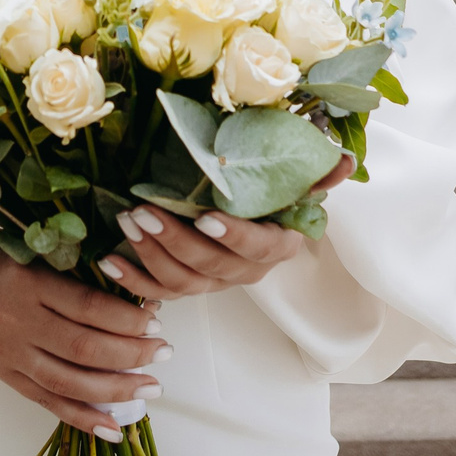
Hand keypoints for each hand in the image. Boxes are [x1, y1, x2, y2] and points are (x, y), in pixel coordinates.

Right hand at [0, 210, 168, 440]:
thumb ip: (72, 269)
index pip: (87, 306)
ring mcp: (8, 353)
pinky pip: (47, 401)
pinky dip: (83, 418)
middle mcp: (17, 321)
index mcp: (28, 282)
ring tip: (151, 388)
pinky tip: (114, 427)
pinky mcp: (3, 374)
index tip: (157, 318)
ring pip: (69, 380)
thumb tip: (130, 293)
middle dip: (132, 354)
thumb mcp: (31, 247)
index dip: (126, 318)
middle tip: (165, 353)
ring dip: (116, 389)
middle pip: (84, 348)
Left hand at [99, 153, 353, 301]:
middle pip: (211, 266)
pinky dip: (133, 282)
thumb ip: (316, 173)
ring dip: (151, 256)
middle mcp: (246, 271)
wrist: (245, 210)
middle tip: (144, 212)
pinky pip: (158, 294)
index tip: (206, 217)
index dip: (234, 236)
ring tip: (128, 223)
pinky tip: (110, 262)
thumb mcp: (291, 176)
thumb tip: (345, 160)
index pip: (257, 247)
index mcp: (276, 245)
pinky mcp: (186, 288)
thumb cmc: (266, 187)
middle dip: (175, 240)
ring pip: (182, 282)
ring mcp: (214, 284)